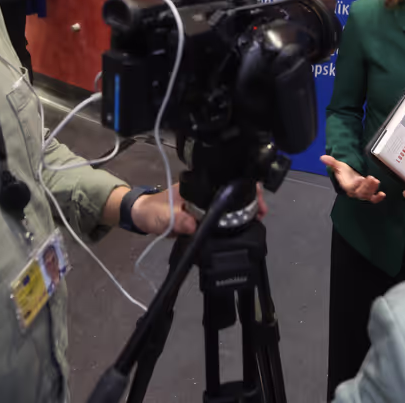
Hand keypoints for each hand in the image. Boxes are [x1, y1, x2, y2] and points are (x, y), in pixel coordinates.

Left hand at [132, 183, 268, 235]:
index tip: (256, 197)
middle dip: (251, 197)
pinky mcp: (204, 213)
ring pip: (231, 201)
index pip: (225, 179)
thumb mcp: (163, 216)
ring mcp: (205, 201)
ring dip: (246, 207)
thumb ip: (177, 220)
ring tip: (258, 218)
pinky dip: (236, 217)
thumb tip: (194, 225)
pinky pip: (223, 213)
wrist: (141, 218)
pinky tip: (244, 224)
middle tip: (262, 211)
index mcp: (196, 185)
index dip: (243, 186)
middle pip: (233, 189)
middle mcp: (204, 190)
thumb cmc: (151, 211)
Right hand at [320, 155, 385, 202]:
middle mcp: (354, 191)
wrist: (349, 176)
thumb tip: (323, 158)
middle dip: (366, 186)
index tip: (360, 178)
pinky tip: (382, 194)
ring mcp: (361, 193)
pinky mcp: (368, 194)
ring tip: (375, 181)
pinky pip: (373, 199)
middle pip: (360, 192)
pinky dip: (378, 198)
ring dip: (372, 189)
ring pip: (367, 195)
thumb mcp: (338, 165)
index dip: (355, 185)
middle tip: (371, 178)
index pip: (350, 187)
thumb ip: (332, 162)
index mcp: (346, 185)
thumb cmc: (344, 172)